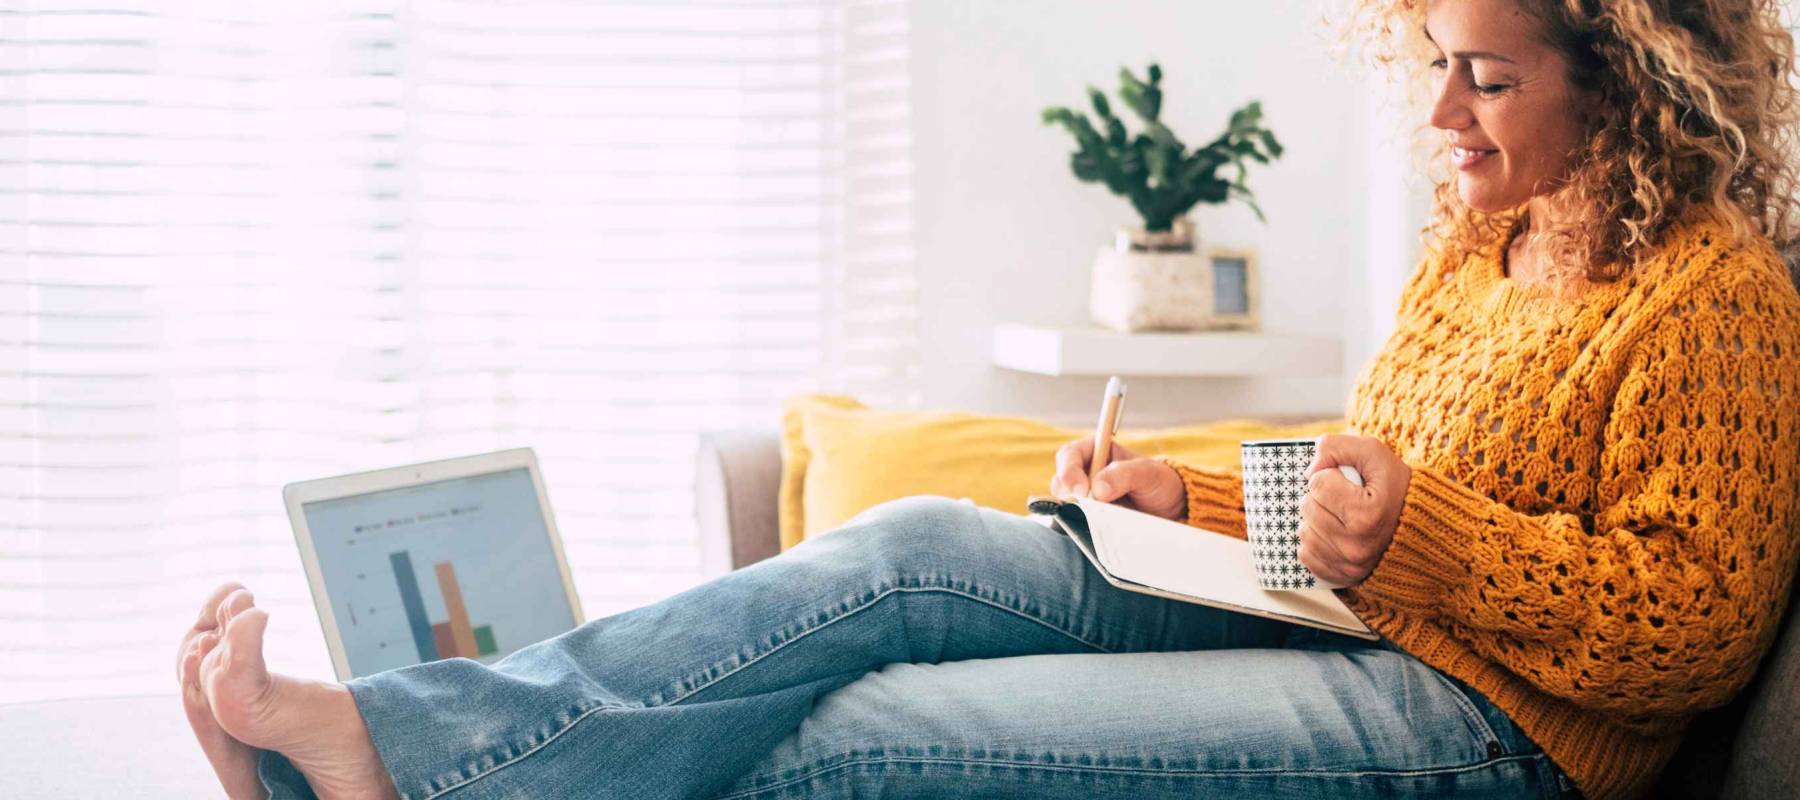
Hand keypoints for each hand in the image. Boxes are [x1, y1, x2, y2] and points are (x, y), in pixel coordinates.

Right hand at [1049, 436, 1186, 521]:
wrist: (1171, 508)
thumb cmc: (1159, 482)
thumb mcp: (1148, 473)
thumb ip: (1123, 475)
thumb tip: (1098, 488)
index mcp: (1097, 451)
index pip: (1070, 455)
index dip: (1069, 470)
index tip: (1082, 490)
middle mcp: (1086, 472)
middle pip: (1061, 480)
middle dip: (1069, 493)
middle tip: (1085, 506)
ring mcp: (1086, 496)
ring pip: (1065, 501)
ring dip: (1075, 510)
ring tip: (1097, 516)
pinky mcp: (1089, 515)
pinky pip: (1074, 519)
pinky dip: (1079, 522)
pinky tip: (1094, 525)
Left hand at [1297, 433, 1412, 587]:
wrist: (1418, 525)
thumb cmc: (1393, 486)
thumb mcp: (1373, 453)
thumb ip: (1336, 447)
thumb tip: (1309, 469)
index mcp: (1367, 514)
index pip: (1317, 484)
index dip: (1329, 475)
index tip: (1349, 482)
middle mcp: (1357, 545)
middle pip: (1308, 507)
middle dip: (1320, 496)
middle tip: (1344, 497)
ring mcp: (1349, 564)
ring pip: (1304, 531)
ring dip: (1316, 518)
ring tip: (1340, 514)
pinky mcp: (1341, 576)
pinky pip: (1306, 554)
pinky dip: (1315, 540)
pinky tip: (1334, 533)